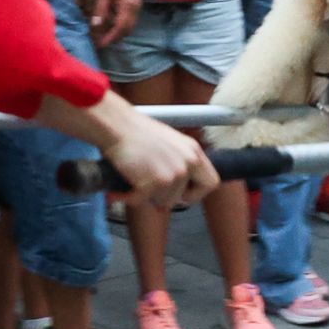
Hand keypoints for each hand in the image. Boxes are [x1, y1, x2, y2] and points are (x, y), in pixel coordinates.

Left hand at [88, 0, 136, 44]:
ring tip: (103, 36)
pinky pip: (129, 21)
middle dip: (113, 38)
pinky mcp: (135, 6)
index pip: (120, 27)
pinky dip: (120, 27)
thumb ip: (100, 10)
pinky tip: (109, 26)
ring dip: (117, 33)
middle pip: (126, 30)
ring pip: (129, 27)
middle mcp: (136, 8)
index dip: (110, 38)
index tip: (100, 44)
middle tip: (99, 42)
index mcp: (128, 5)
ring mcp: (137, 7)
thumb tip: (95, 26)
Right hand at [102, 106, 216, 210]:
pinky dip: (129, 197)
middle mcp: (188, 162)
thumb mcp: (169, 143)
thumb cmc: (135, 133)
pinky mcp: (157, 182)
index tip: (183, 194)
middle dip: (170, 199)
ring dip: (147, 196)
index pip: (211, 182)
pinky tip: (121, 188)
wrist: (117, 125)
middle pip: (187, 198)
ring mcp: (174, 173)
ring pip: (164, 203)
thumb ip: (178, 163)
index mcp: (193, 150)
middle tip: (153, 192)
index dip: (197, 192)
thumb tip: (176, 191)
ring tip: (133, 179)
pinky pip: (142, 202)